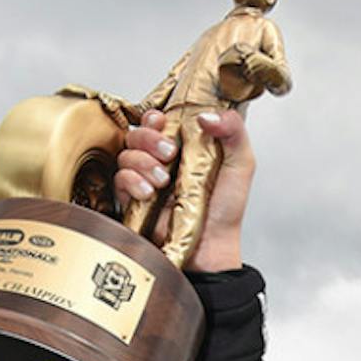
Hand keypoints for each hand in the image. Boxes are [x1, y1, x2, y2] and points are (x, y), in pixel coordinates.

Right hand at [114, 107, 254, 272]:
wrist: (212, 245)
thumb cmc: (225, 210)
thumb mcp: (241, 163)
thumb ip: (233, 130)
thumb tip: (207, 115)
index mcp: (183, 145)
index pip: (158, 119)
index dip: (156, 117)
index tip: (164, 124)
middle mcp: (162, 159)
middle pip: (138, 131)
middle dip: (149, 137)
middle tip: (169, 153)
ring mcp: (146, 177)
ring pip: (127, 152)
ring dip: (143, 161)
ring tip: (163, 180)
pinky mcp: (134, 198)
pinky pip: (120, 178)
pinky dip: (132, 181)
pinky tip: (149, 192)